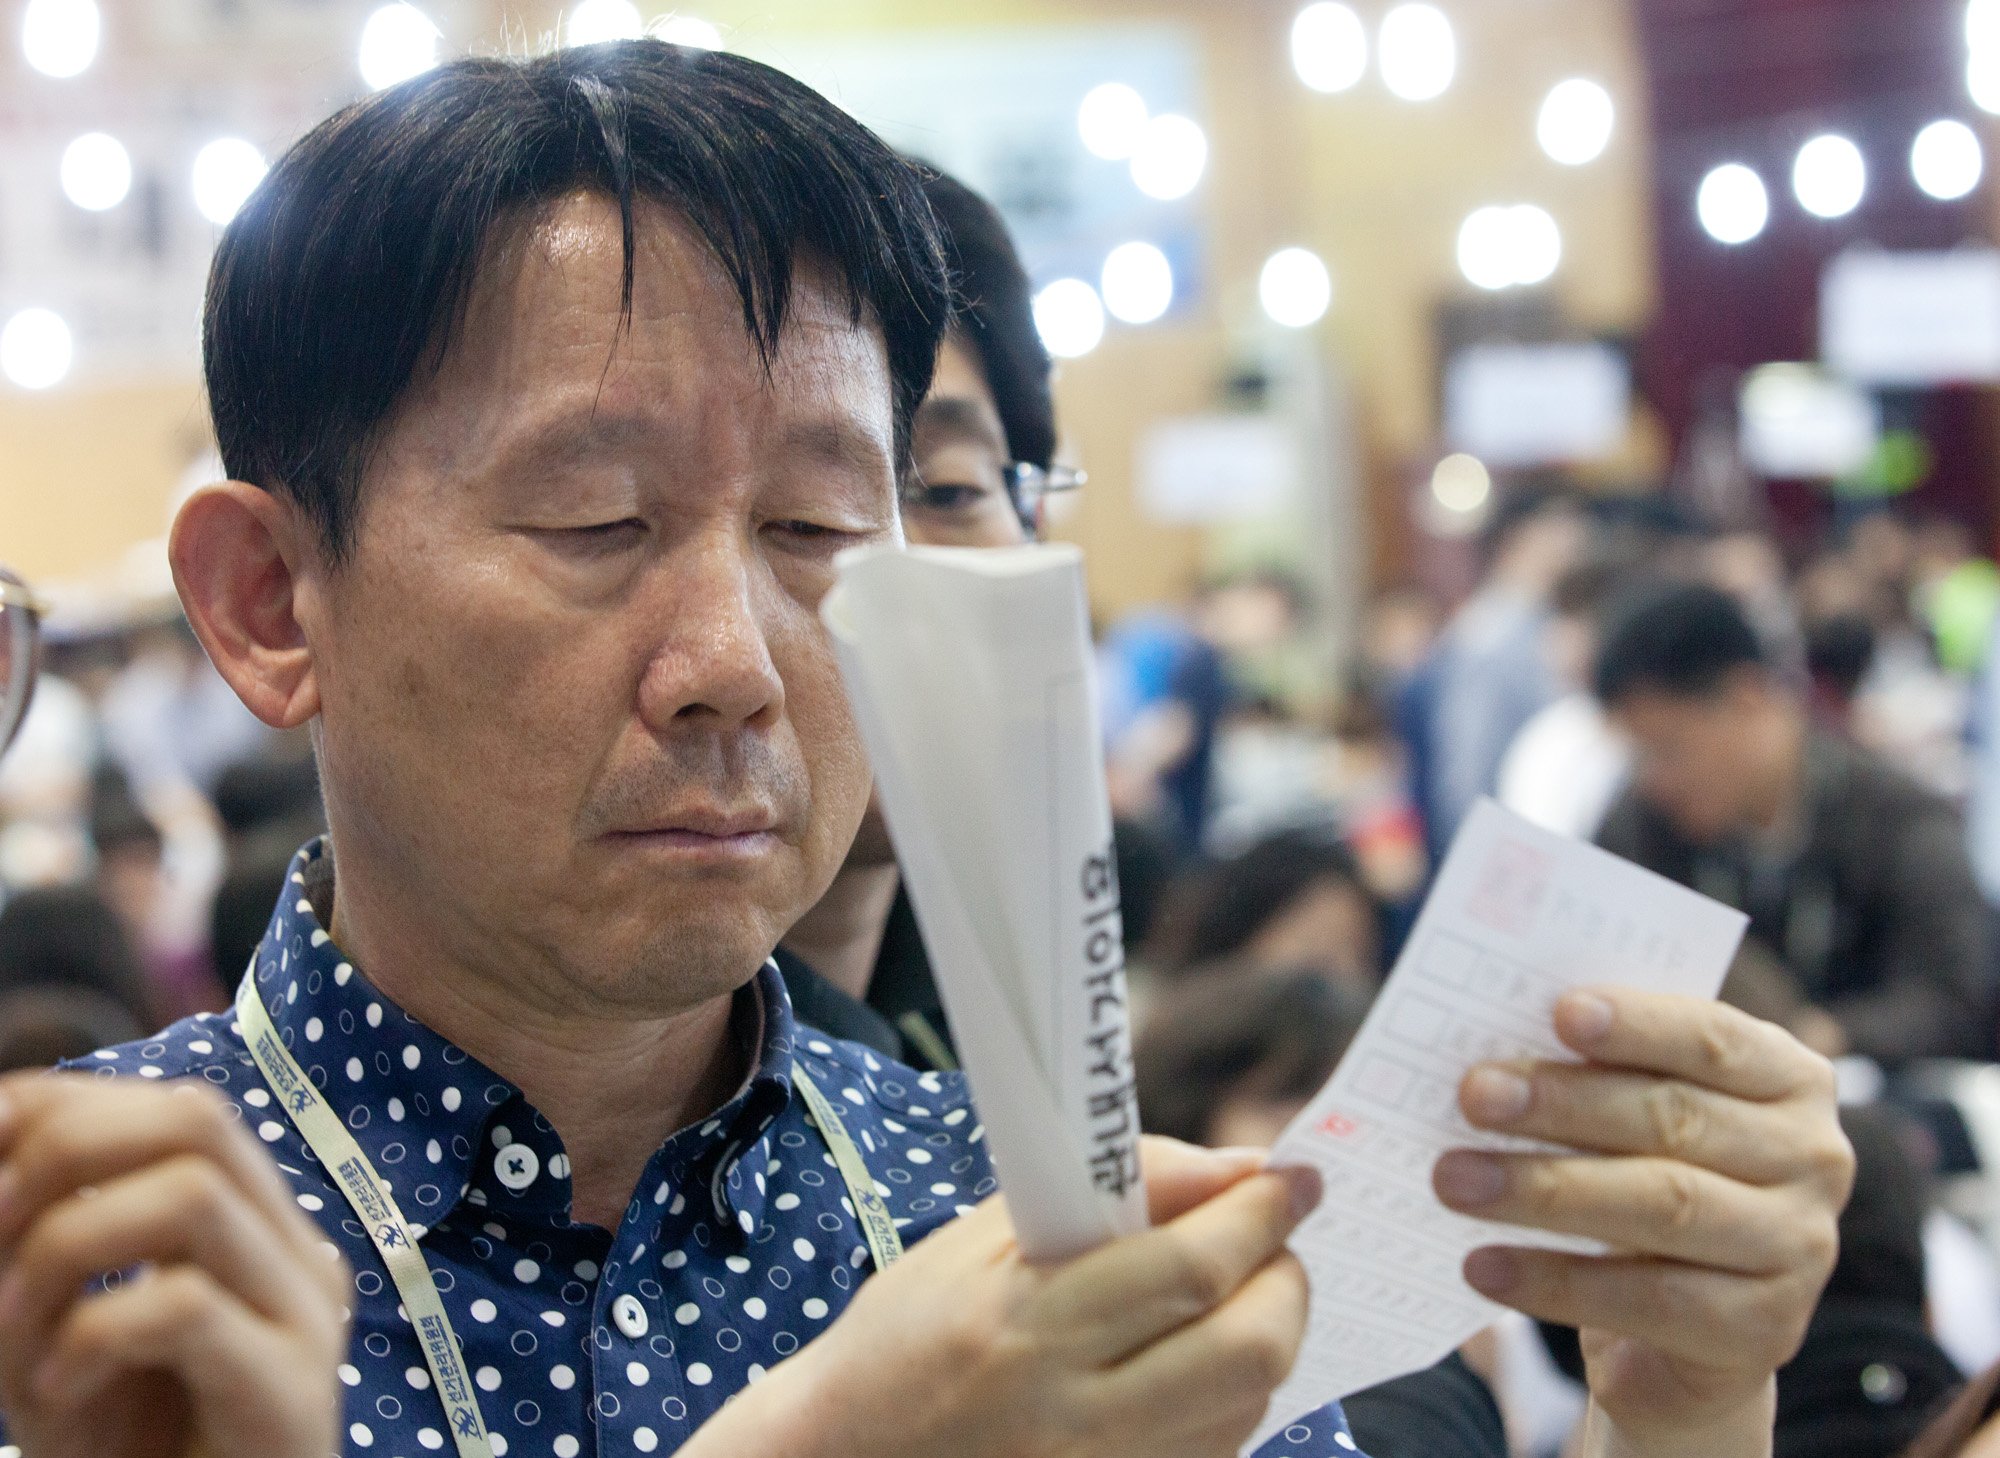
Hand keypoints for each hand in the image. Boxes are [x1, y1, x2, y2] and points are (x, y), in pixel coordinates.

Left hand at [0, 1074, 351, 1457]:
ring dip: (65, 1248)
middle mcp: (300, 1253)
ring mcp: (309, 1316)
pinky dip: (88, 1338)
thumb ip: (42, 1240)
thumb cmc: (125, 1454)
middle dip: (65, 1154)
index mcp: (260, 1229)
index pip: (175, 1106)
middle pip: (199, 1118)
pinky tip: (58, 1399)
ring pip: (191, 1195)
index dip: (62, 1108)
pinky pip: (180, 1308)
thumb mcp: (56, 1333)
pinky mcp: (295, 1388)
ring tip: (12, 1331)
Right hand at [684, 1135, 1319, 1457]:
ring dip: (1267, 1333)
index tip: (1294, 1175)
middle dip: (1286, 1278)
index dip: (1261, 1213)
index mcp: (1027, 1327)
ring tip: (1234, 1291)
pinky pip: (1221, 1450)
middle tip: (1275, 1236)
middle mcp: (1074, 1418)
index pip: (1188, 1268)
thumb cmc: (908, 1334)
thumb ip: (1111, 1196)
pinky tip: (1198, 1358)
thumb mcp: (985, 1240)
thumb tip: (1235, 1171)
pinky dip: (1234, 1394)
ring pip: (1250, 1406)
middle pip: (1248, 1350)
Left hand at [1434, 988, 1851, 1457]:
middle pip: (1675, 1120)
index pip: (1713, 1038)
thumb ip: (1596, 1071)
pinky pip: (1648, 1300)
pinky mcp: (1763, 1332)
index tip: (1558, 1012)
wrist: (1677, 1329)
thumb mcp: (1635, 1116)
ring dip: (1543, 1190)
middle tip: (1472, 1095)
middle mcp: (1815, 1158)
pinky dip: (1553, 1280)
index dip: (1638, 1024)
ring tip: (1453, 1178)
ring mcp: (1800, 1250)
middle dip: (1563, 1104)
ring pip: (1662, 1206)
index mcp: (1789, 1077)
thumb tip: (1493, 1047)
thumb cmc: (1641, 1177)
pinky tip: (1482, 1265)